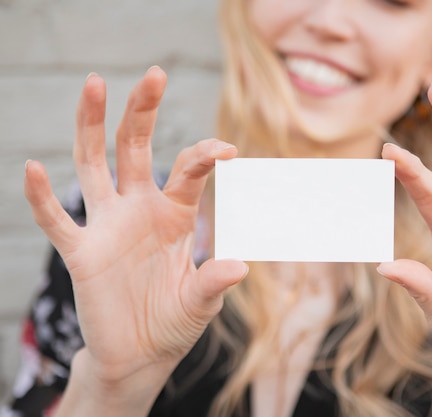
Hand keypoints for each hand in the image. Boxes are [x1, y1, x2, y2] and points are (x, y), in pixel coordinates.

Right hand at [24, 67, 247, 386]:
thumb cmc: (175, 321)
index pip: (188, 170)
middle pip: (136, 148)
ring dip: (92, 126)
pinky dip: (42, 197)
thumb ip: (214, 282)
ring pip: (93, 164)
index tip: (227, 151)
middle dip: (143, 111)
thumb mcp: (200, 302)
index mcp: (175, 214)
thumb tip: (239, 267)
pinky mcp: (81, 252)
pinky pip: (57, 220)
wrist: (141, 354)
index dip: (205, 156)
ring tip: (94, 83)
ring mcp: (108, 226)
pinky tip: (33, 167)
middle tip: (154, 74)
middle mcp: (140, 209)